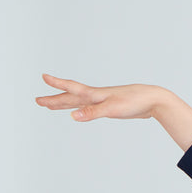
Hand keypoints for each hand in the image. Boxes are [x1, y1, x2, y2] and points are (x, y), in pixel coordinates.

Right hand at [34, 74, 166, 121]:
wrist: (154, 100)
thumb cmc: (135, 102)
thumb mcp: (112, 109)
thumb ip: (92, 112)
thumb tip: (72, 116)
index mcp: (96, 94)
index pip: (72, 88)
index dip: (57, 83)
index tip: (43, 76)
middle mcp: (98, 96)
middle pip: (71, 97)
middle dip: (54, 100)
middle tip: (38, 101)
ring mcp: (104, 101)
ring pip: (80, 102)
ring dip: (66, 104)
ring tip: (52, 105)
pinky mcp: (112, 107)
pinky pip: (90, 108)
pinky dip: (82, 109)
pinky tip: (80, 111)